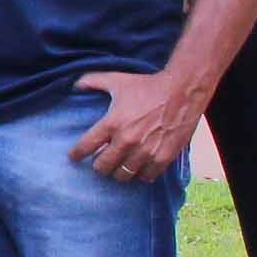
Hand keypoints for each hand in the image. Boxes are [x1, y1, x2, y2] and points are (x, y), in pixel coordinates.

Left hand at [69, 68, 203, 185]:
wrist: (182, 90)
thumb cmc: (147, 85)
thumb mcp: (117, 80)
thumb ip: (92, 81)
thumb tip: (75, 85)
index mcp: (112, 123)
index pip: (85, 147)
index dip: (76, 154)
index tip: (74, 156)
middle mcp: (127, 140)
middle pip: (102, 167)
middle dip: (99, 166)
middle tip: (101, 162)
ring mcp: (146, 150)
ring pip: (124, 175)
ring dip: (119, 172)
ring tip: (120, 166)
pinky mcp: (164, 156)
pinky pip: (147, 176)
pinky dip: (142, 174)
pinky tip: (141, 168)